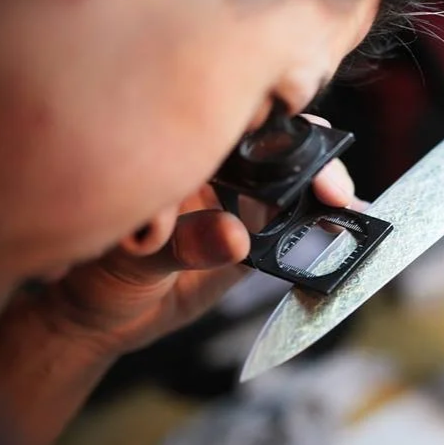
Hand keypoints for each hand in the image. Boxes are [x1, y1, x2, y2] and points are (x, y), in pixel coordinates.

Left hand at [8, 116, 360, 357]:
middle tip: (334, 190)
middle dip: (315, 160)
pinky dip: (318, 233)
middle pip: (277, 148)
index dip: (276, 128)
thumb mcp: (130, 260)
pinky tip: (339, 235)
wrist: (100, 322)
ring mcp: (235, 206)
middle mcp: (212, 173)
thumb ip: (183, 245)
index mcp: (178, 154)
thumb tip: (235, 236)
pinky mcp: (252, 244)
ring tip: (346, 211)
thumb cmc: (97, 277)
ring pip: (292, 187)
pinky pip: (291, 234)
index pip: (236, 122)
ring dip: (322, 196)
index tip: (303, 148)